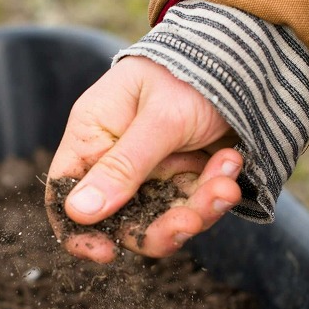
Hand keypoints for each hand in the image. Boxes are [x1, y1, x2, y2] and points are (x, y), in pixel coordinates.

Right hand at [46, 56, 242, 262]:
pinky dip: (217, 190)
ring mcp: (154, 169)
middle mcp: (118, 157)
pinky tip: (231, 162)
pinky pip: (195, 203)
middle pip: (123, 217)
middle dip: (161, 226)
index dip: (78, 230)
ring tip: (226, 184)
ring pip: (165, 216)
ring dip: (199, 207)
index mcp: (93, 134)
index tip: (106, 254)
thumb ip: (123, 166)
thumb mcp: (159, 119)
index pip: (66, 192)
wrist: (243, 55)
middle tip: (191, 220)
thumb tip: (78, 213)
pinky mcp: (186, 174)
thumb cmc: (188, 72)